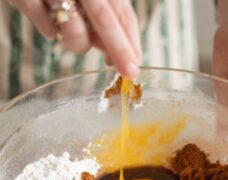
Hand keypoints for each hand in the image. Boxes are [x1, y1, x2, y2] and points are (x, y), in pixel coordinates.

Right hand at [9, 0, 140, 78]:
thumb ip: (102, 21)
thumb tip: (113, 57)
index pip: (123, 13)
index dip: (132, 42)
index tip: (135, 65)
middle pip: (106, 21)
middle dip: (120, 51)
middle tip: (129, 73)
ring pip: (76, 33)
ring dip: (79, 44)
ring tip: (69, 30)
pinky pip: (49, 32)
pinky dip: (52, 32)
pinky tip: (46, 16)